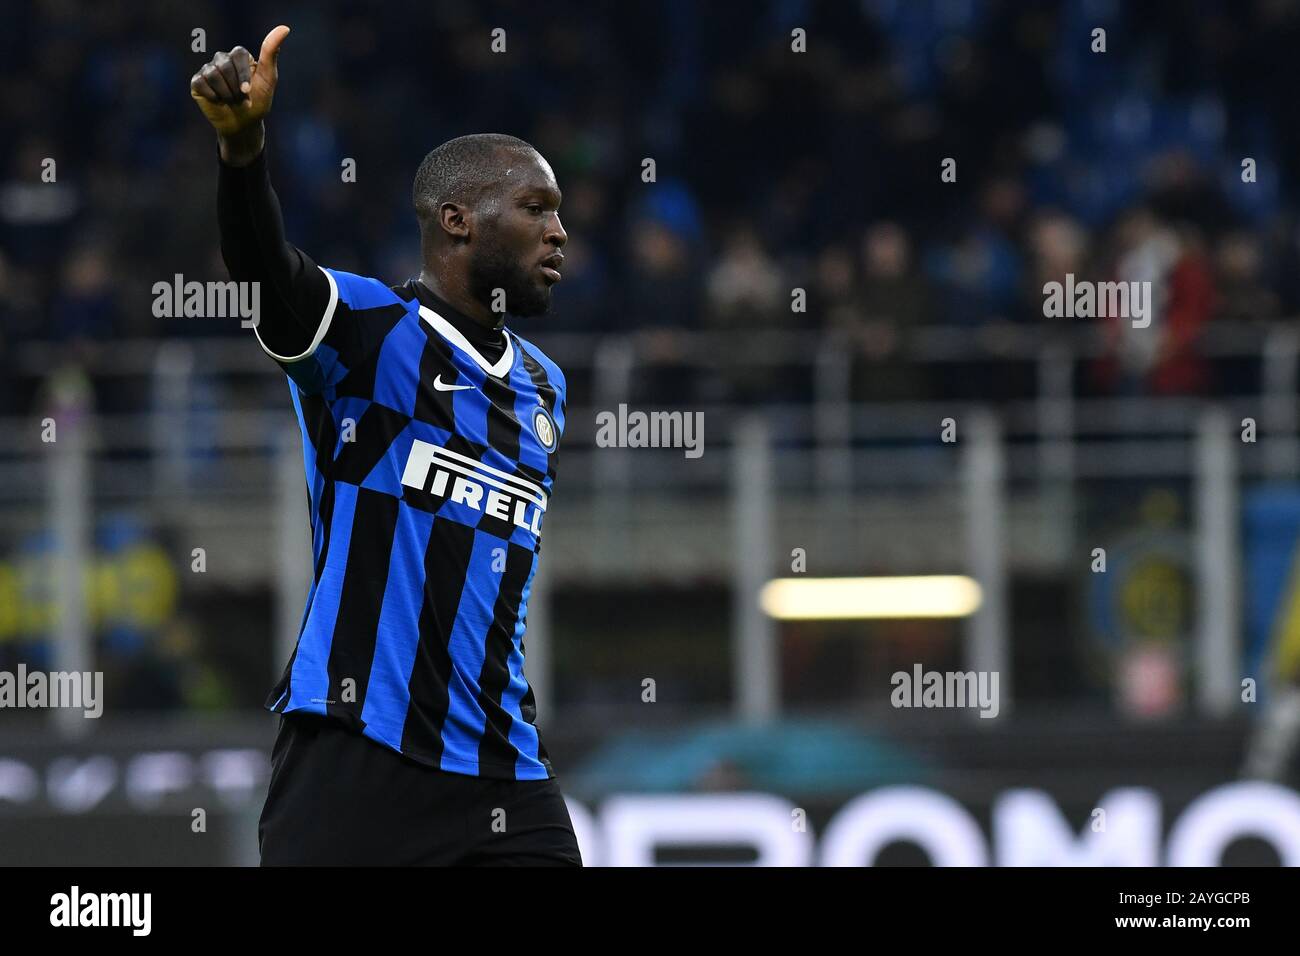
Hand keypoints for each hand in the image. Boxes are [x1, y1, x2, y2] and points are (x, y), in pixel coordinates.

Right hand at [190, 25, 289, 141]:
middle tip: (241, 99)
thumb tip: (284, 28)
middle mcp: (222, 59)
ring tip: (231, 101)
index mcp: (239, 56)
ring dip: (226, 94)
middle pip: (224, 65)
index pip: (238, 55)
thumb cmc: (258, 102)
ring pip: (213, 74)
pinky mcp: (198, 82)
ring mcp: (208, 70)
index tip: (247, 92)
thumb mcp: (268, 79)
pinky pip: (201, 83)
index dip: (242, 75)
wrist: (244, 125)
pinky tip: (218, 101)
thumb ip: (271, 53)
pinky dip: (213, 96)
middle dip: (235, 88)